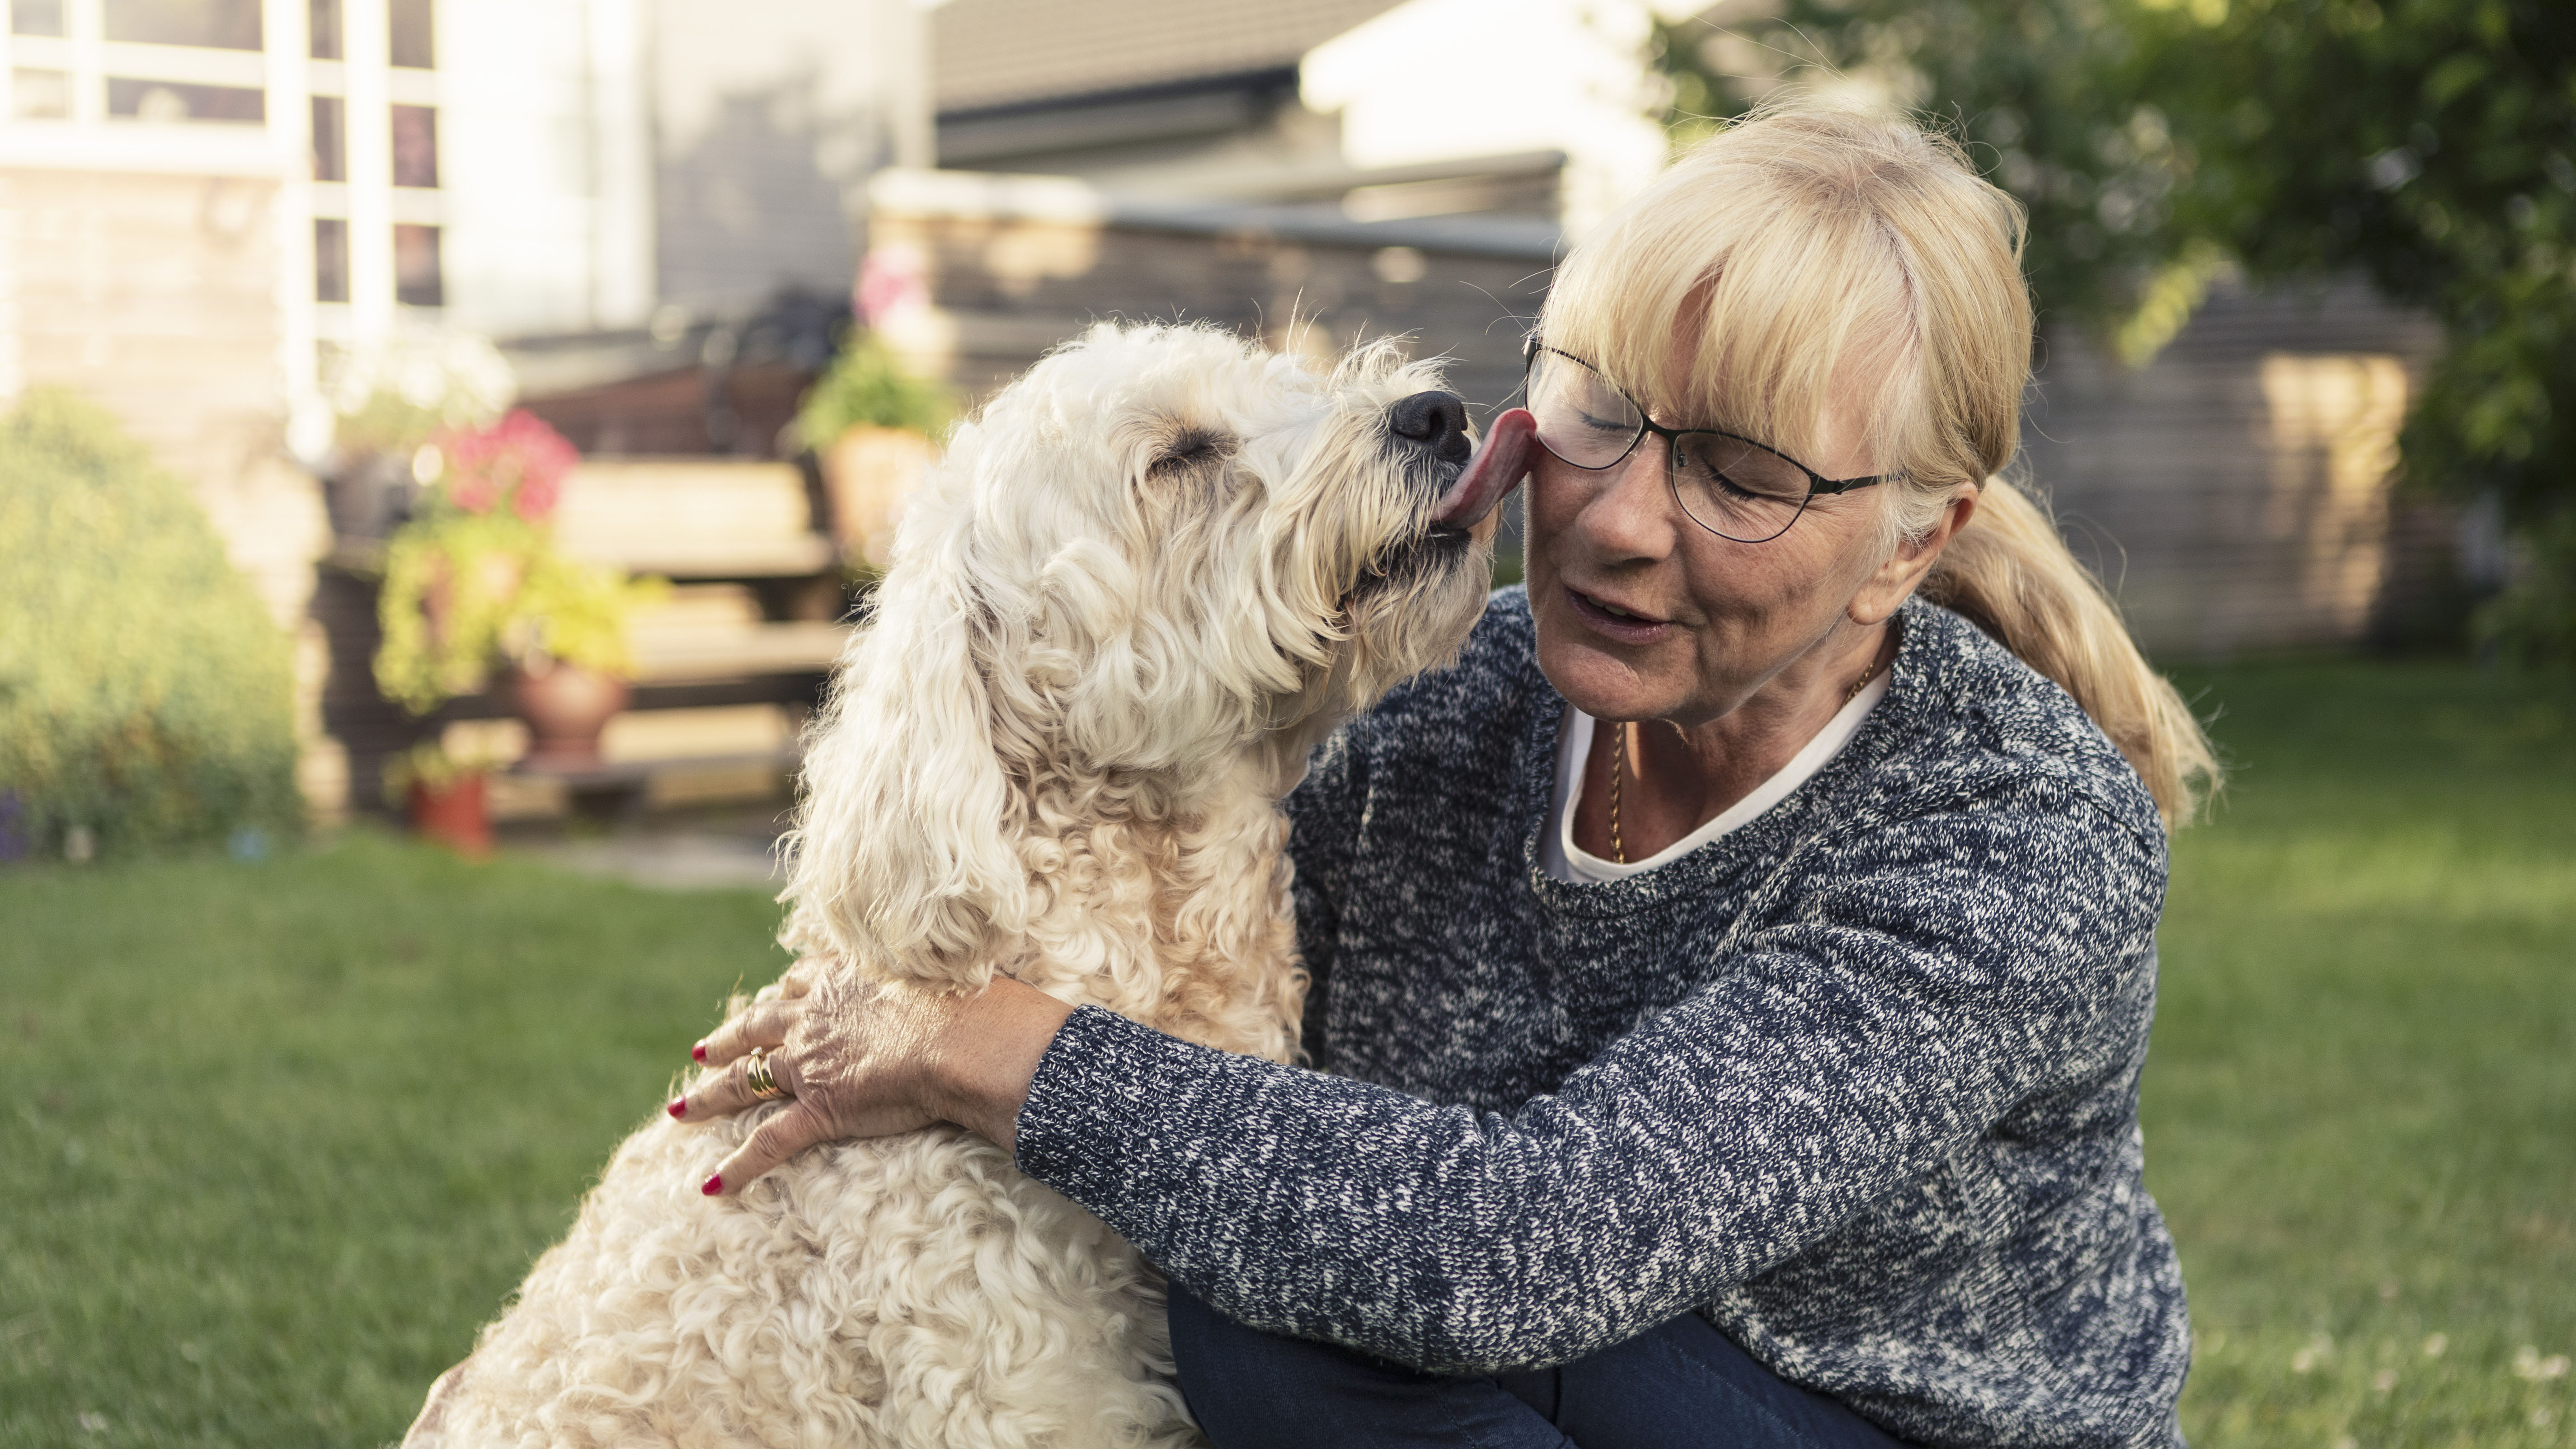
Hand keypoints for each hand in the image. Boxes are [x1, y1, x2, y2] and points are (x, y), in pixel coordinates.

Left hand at [672, 958, 1073, 1194]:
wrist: (965, 1039)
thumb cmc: (974, 1005)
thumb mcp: (951, 976)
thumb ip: (938, 982)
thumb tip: (967, 976)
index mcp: (845, 979)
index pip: (801, 982)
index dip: (781, 994)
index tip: (770, 999)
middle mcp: (816, 1017)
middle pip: (757, 1026)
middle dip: (728, 1039)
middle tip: (703, 1050)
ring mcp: (811, 1065)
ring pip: (746, 1081)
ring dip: (710, 1096)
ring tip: (682, 1108)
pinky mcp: (818, 1110)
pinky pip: (767, 1144)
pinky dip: (737, 1168)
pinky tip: (711, 1188)